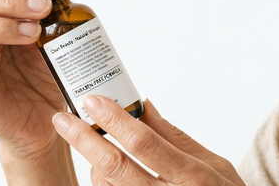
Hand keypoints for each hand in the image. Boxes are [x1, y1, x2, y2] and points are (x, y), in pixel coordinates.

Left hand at [53, 97, 245, 185]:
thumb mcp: (214, 164)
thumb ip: (177, 137)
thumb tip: (145, 106)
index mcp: (193, 176)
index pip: (144, 143)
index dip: (114, 120)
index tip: (93, 101)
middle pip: (114, 166)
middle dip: (84, 139)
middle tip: (64, 119)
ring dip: (93, 163)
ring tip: (95, 147)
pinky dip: (104, 182)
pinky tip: (107, 171)